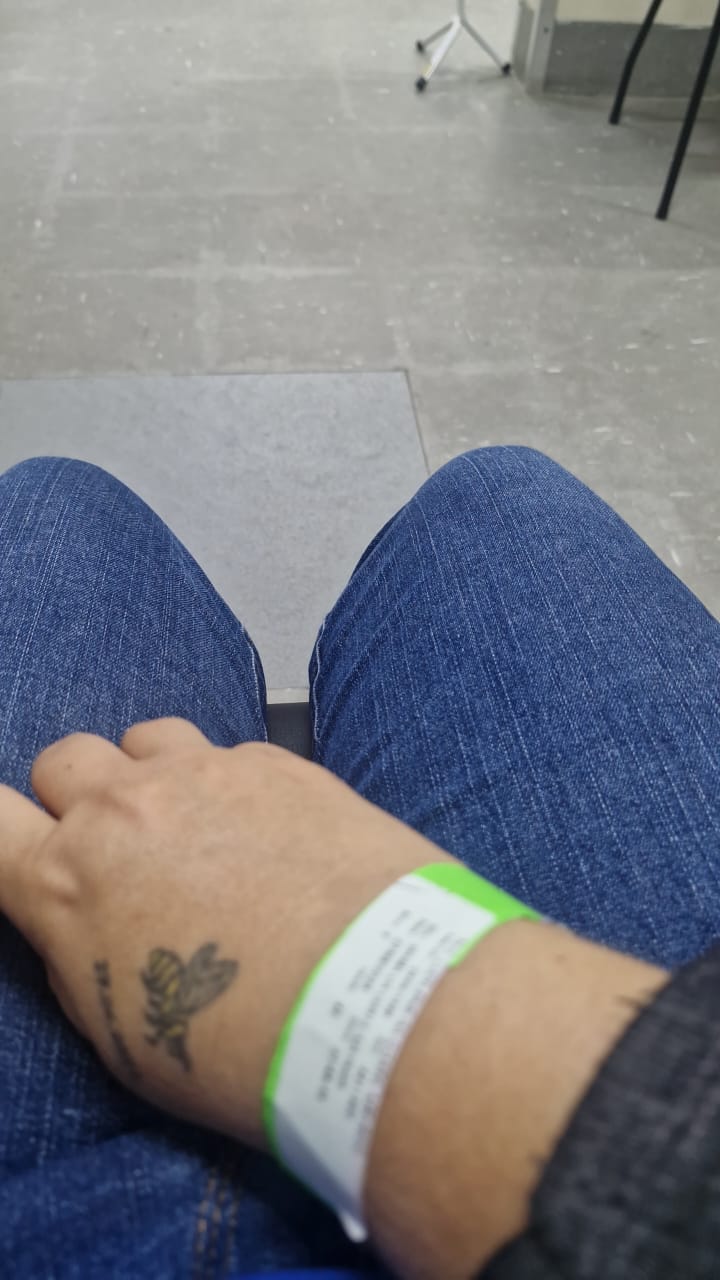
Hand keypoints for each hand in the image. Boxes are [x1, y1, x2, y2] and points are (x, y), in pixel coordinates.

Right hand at [0, 718, 448, 1144]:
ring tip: (198, 832)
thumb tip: (84, 922)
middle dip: (78, 797)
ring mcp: (206, 774)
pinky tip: (273, 838)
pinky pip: (231, 752)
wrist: (376, 1008)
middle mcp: (127, 808)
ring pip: (146, 739)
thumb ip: (84, 955)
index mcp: (69, 879)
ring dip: (155, 775)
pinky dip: (235, 785)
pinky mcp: (279, 763)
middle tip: (121, 848)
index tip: (23, 848)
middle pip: (65, 759)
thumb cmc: (251, 1047)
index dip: (5, 833)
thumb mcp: (125, 1038)